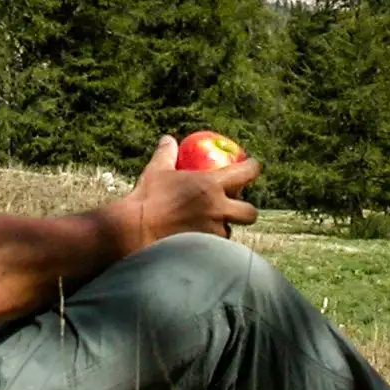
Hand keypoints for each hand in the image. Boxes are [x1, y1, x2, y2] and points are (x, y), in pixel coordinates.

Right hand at [115, 135, 258, 253]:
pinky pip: (215, 246)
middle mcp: (218, 209)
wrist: (136, 232)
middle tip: (235, 206)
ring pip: (230, 231)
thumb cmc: (146, 199)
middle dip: (246, 209)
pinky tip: (197, 241)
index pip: (246, 173)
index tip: (252, 166)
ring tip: (208, 226)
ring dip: (223, 227)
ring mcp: (214, 232)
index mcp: (211, 186)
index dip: (253, 168)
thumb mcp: (156, 171)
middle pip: (249, 212)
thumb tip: (168, 139)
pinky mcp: (206, 250)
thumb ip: (166, 154)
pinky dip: (210, 243)